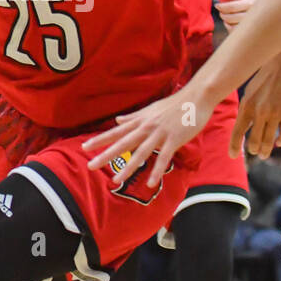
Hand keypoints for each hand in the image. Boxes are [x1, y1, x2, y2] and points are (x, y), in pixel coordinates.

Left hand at [82, 85, 214, 188]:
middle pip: (122, 143)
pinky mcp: (173, 140)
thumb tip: (117, 120)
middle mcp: (146, 127)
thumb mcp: (150, 109)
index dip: (99, 139)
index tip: (84, 147)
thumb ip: (133, 117)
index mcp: (140, 121)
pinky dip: (156, 171)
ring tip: (115, 179)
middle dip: (106, 155)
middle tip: (90, 165)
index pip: (115, 132)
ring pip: (140, 153)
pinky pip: (163, 158)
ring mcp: (159, 134)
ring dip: (128, 167)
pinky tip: (150, 183)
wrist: (197, 97)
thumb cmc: (174, 104)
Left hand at [216, 0, 257, 29]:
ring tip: (226, 17)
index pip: (233, 6)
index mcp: (252, 2)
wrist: (254, 10)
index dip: (222, 7)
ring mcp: (252, 24)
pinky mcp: (249, 31)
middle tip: (221, 13)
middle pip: (232, 18)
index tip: (217, 5)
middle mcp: (254, 14)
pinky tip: (230, 24)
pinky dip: (230, 28)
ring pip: (234, 26)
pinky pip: (235, 33)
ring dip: (227, 22)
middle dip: (224, 15)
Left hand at [232, 43, 280, 158]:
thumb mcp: (252, 91)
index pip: (237, 131)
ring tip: (264, 154)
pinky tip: (279, 142)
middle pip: (255, 140)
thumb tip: (244, 126)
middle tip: (256, 153)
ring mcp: (276, 113)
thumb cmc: (266, 75)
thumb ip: (249, 109)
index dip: (234, 145)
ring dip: (266, 149)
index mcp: (247, 105)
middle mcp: (260, 111)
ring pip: (269, 139)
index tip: (232, 156)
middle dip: (255, 149)